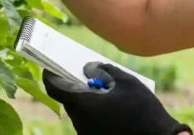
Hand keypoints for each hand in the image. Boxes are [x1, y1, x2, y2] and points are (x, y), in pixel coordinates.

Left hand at [43, 62, 192, 134]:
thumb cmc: (143, 110)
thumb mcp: (127, 82)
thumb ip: (104, 70)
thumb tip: (88, 68)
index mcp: (83, 104)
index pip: (54, 88)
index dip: (50, 74)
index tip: (50, 65)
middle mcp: (80, 121)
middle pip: (68, 99)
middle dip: (73, 85)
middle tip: (82, 73)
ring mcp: (87, 133)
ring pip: (79, 111)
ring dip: (85, 99)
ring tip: (100, 88)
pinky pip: (88, 122)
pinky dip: (92, 111)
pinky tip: (108, 105)